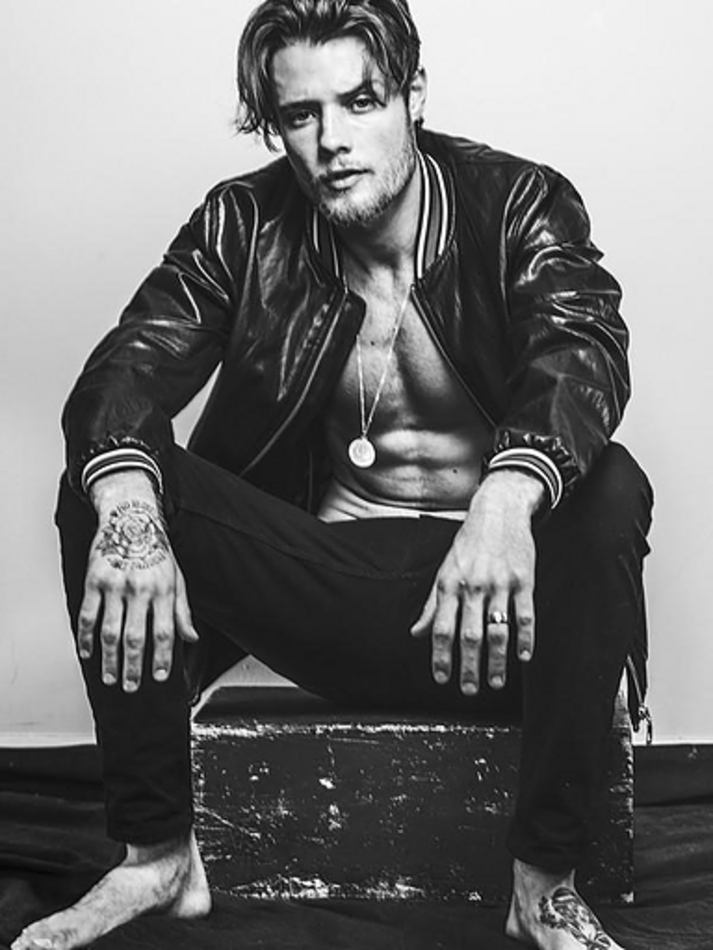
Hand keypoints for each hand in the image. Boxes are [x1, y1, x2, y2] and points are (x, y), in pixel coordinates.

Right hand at [78, 472, 198, 691]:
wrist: (131, 520)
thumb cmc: (157, 551)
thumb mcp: (177, 578)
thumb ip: (182, 610)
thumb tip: (191, 637)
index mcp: (163, 590)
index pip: (165, 632)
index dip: (163, 658)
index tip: (159, 677)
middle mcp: (140, 589)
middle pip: (135, 637)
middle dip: (133, 666)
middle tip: (130, 685)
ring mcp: (115, 585)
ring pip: (110, 631)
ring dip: (109, 659)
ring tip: (110, 677)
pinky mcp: (94, 580)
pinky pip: (88, 615)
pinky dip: (85, 637)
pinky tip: (87, 652)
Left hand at [411, 471, 542, 694]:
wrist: (499, 511)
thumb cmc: (468, 544)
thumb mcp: (444, 570)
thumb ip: (432, 605)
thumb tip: (415, 632)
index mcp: (450, 585)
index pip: (442, 628)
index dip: (441, 656)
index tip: (441, 678)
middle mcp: (473, 586)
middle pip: (470, 635)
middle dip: (469, 667)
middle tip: (469, 690)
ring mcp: (499, 583)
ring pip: (498, 629)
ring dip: (497, 660)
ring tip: (495, 682)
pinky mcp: (523, 580)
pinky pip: (525, 614)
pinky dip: (525, 638)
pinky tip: (524, 657)